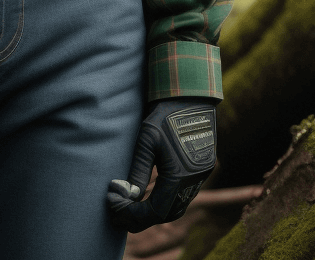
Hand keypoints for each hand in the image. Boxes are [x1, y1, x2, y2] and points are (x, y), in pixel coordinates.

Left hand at [107, 97, 216, 231]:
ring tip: (130, 205)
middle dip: (140, 217)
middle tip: (116, 209)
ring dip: (153, 211)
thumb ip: (138, 170)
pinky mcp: (201, 171)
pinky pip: (183, 196)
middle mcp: (193, 182)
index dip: (131, 213)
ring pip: (176, 208)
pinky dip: (165, 201)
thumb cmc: (166, 114)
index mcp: (180, 176)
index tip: (112, 201)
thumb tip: (127, 195)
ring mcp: (200, 178)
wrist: (191, 97)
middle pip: (165, 214)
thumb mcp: (147, 139)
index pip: (154, 211)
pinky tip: (149, 194)